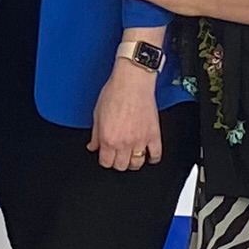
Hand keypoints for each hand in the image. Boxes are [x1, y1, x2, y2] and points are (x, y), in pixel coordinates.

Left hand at [88, 52, 164, 172]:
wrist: (132, 82)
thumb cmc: (114, 93)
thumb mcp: (97, 114)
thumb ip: (95, 134)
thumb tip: (93, 146)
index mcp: (108, 139)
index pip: (106, 162)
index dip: (105, 160)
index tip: (106, 156)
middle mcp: (124, 143)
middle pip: (121, 166)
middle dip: (117, 162)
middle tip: (117, 155)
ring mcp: (140, 140)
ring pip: (137, 164)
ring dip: (133, 162)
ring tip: (131, 156)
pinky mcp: (153, 135)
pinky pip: (155, 155)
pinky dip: (152, 158)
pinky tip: (148, 155)